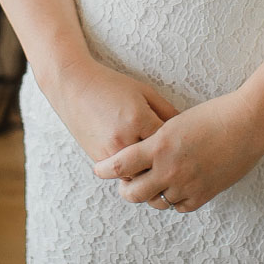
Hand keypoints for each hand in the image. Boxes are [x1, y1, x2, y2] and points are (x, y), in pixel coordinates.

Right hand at [39, 55, 178, 163]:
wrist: (74, 85)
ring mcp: (109, 152)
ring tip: (164, 173)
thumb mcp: (144, 92)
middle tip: (182, 168)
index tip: (190, 149)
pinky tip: (144, 170)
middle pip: (156, 165)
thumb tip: (187, 131)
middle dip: (169, 168)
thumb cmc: (112, 86)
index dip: (182, 147)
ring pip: (139, 177)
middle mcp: (124, 139)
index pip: (169, 143)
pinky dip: (134, 175)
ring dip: (151, 177)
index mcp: (139, 119)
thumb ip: (167, 112)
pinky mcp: (98, 159)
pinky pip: (122, 176)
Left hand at [91, 90, 263, 213]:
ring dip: (153, 193)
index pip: (121, 164)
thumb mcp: (176, 121)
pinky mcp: (204, 194)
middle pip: (134, 193)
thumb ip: (156, 139)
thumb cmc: (213, 115)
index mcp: (160, 145)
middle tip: (126, 184)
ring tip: (154, 183)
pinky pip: (179, 206)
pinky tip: (176, 186)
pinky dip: (175, 198)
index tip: (99, 170)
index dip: (105, 170)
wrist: (248, 124)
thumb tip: (140, 153)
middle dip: (126, 190)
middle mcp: (170, 168)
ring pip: (157, 201)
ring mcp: (187, 184)